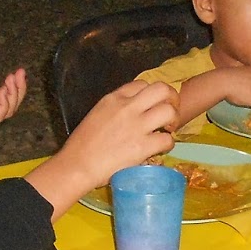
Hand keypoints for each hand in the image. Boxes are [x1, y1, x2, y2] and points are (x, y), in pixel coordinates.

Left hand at [0, 62, 25, 134]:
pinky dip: (6, 103)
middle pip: (10, 103)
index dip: (14, 84)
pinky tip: (4, 89)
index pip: (4, 94)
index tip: (18, 71)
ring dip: (15, 94)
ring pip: (8, 110)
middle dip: (19, 89)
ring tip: (13, 79)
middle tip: (20, 74)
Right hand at [26, 81, 179, 218]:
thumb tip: (132, 112)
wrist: (77, 165)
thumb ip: (115, 109)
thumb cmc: (81, 144)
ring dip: (173, 121)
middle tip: (170, 112)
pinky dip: (168, 144)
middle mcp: (127, 108)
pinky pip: (167, 139)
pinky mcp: (143, 146)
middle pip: (162, 89)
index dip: (151, 95)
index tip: (151, 106)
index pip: (141, 84)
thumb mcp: (97, 114)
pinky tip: (160, 149)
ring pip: (169, 111)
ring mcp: (137, 126)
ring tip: (167, 130)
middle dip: (171, 99)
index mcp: (113, 98)